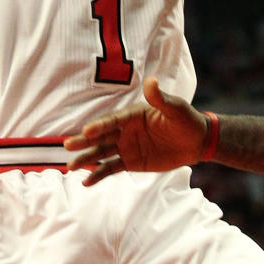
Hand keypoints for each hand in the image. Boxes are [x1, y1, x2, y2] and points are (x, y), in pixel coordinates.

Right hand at [64, 77, 209, 185]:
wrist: (196, 142)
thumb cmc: (186, 120)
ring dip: (86, 158)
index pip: (113, 121)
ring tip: (70, 166)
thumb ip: (160, 99)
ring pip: (101, 153)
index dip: (100, 126)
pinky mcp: (130, 162)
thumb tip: (151, 81)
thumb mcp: (175, 109)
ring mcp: (126, 147)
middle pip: (101, 137)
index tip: (87, 131)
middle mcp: (125, 130)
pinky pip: (111, 168)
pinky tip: (85, 181)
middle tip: (67, 146)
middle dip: (84, 142)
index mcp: (132, 115)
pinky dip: (98, 174)